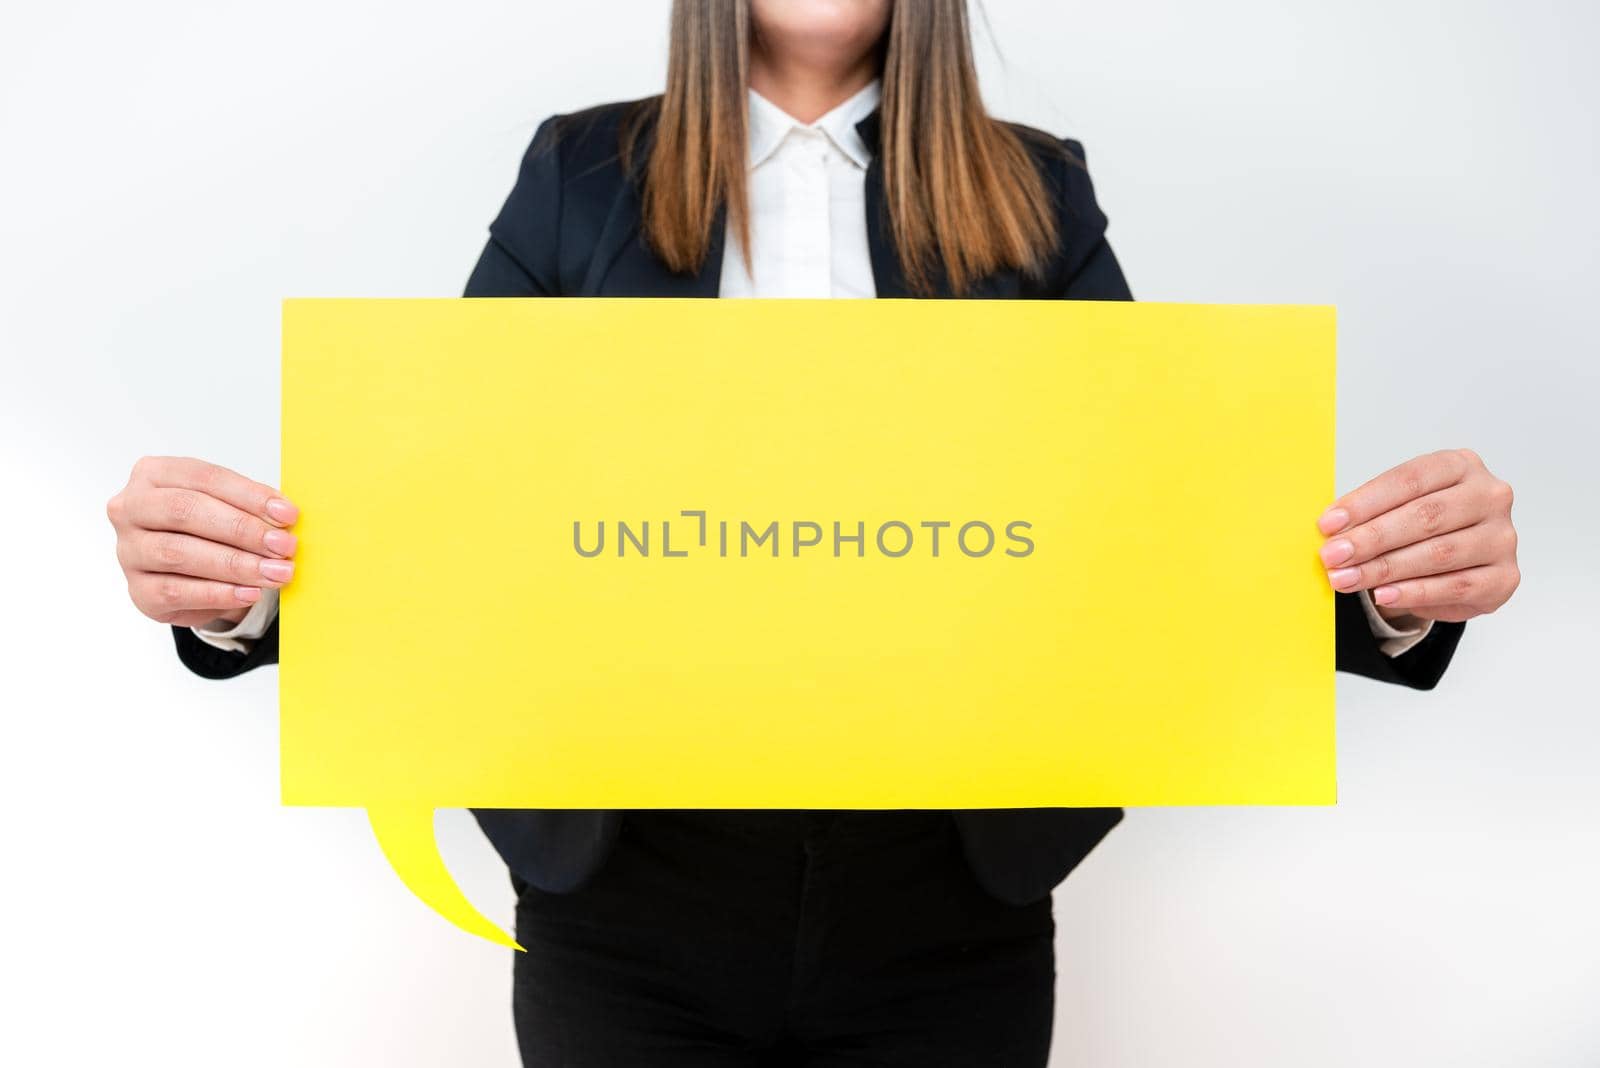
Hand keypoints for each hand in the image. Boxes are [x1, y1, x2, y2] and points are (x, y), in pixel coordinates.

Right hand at [108, 456, 298, 627]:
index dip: (248, 496)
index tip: (287, 514)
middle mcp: (131, 509)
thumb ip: (251, 506)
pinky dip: (219, 593)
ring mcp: (130, 551)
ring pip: (179, 553)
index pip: (203, 478)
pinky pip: (177, 591)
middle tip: (283, 545)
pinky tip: (249, 592)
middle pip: (185, 512)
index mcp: (154, 474)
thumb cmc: (210, 529)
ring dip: (235, 564)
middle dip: (242, 529)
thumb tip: (284, 515)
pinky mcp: (139, 590)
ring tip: (274, 572)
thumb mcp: (229, 506)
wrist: (191, 575)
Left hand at [1316, 449, 1517, 623]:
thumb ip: (1372, 512)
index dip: (1365, 503)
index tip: (1328, 524)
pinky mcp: (1504, 576)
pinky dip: (1414, 592)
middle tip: (1333, 555)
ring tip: (1347, 579)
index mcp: (1460, 466)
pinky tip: (1384, 595)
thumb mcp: (1399, 506)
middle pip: (1424, 516)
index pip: (1409, 480)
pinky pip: (1455, 586)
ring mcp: (1501, 537)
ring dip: (1385, 569)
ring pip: (1438, 553)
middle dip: (1371, 538)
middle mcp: (1489, 496)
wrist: (1461, 564)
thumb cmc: (1424, 525)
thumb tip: (1330, 528)